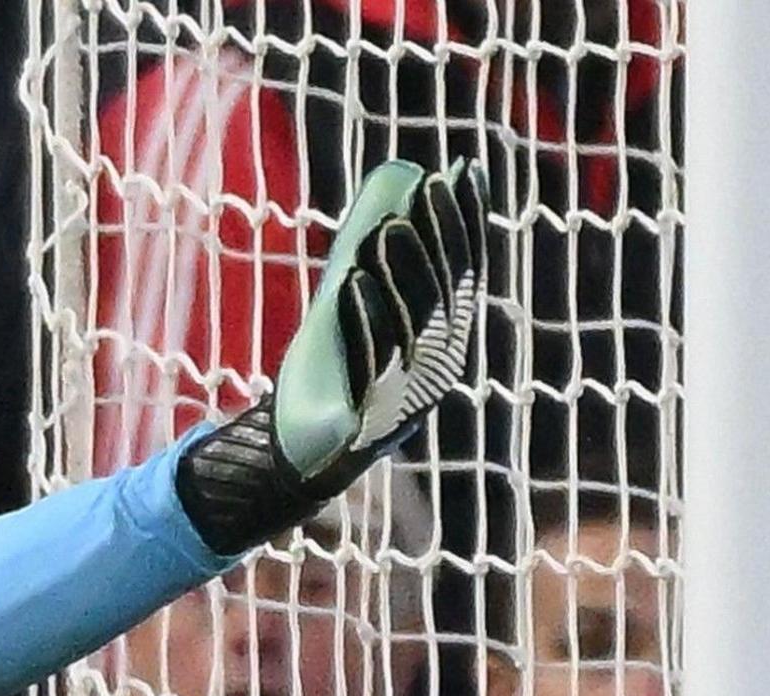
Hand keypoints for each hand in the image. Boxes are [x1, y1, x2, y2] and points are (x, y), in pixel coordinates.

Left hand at [175, 159, 492, 553]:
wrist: (302, 448)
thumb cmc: (334, 370)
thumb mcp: (363, 311)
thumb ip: (382, 267)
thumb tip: (392, 199)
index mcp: (447, 339)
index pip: (465, 272)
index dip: (467, 223)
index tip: (461, 172)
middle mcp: (438, 367)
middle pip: (444, 295)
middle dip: (439, 239)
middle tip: (429, 188)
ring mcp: (407, 396)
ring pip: (410, 326)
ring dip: (401, 275)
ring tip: (387, 231)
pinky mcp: (368, 420)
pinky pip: (369, 364)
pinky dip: (363, 320)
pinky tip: (353, 282)